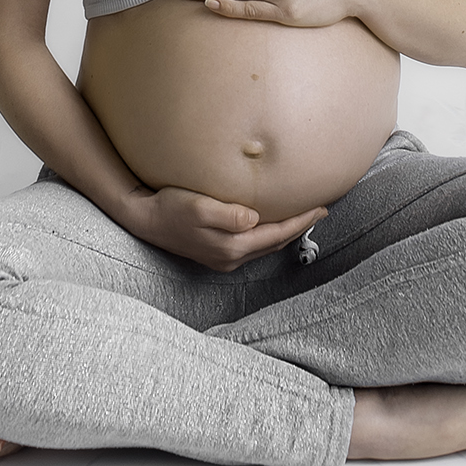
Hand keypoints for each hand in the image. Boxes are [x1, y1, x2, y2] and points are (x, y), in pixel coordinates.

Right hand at [124, 184, 327, 272]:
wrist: (145, 219)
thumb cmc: (170, 207)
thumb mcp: (199, 206)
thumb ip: (228, 214)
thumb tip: (254, 219)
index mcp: (231, 246)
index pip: (277, 234)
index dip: (301, 221)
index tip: (320, 208)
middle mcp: (230, 258)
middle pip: (275, 244)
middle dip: (299, 227)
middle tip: (320, 211)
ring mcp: (223, 259)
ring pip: (265, 247)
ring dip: (285, 233)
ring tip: (302, 217)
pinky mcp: (216, 254)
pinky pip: (253, 247)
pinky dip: (269, 236)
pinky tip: (271, 226)